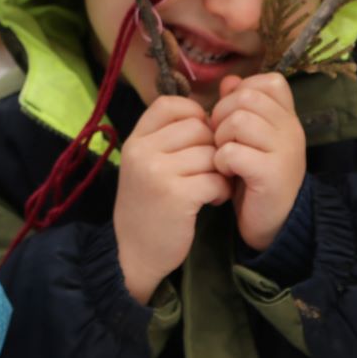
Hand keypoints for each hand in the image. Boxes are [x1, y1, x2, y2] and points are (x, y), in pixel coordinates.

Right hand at [113, 96, 231, 303]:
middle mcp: (142, 151)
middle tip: (209, 168)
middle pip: (197, 127)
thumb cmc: (147, 205)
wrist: (134, 253)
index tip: (198, 139)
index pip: (169, 104)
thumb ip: (167, 138)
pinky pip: (216, 179)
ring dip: (219, 171)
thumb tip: (209, 116)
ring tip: (211, 186)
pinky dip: (221, 191)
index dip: (193, 115)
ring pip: (210, 154)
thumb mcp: (144, 164)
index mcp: (135, 140)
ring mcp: (157, 173)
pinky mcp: (177, 196)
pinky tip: (212, 200)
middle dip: (212, 147)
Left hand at [210, 73, 305, 250]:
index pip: (270, 82)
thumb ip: (241, 107)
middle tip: (220, 138)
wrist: (274, 222)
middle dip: (223, 114)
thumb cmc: (256, 175)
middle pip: (248, 97)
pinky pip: (234, 151)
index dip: (243, 92)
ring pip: (239, 120)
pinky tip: (225, 172)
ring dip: (221, 137)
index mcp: (287, 117)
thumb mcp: (250, 137)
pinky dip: (221, 160)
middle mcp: (291, 129)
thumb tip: (230, 80)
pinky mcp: (271, 175)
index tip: (232, 115)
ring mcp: (284, 151)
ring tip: (223, 155)